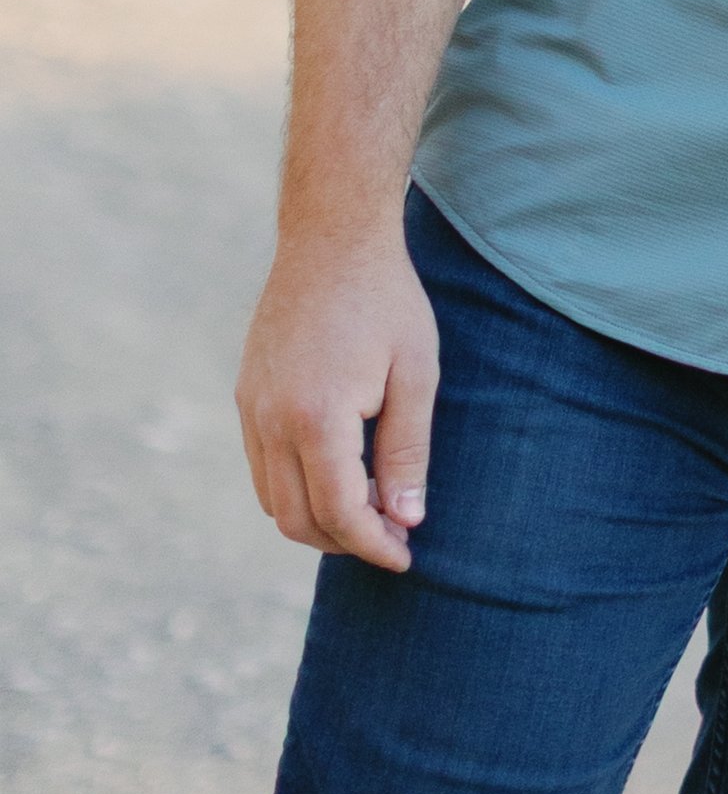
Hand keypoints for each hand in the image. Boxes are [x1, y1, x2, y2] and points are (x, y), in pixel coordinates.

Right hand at [236, 225, 438, 571]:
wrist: (331, 237)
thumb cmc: (386, 301)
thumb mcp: (416, 373)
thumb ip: (407, 450)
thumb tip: (406, 518)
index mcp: (316, 417)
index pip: (340, 512)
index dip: (374, 544)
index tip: (406, 556)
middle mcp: (271, 420)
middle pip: (297, 519)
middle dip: (345, 541)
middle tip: (393, 535)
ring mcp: (251, 408)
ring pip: (272, 500)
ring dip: (317, 520)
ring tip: (370, 509)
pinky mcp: (246, 395)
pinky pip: (261, 468)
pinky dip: (294, 489)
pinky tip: (339, 475)